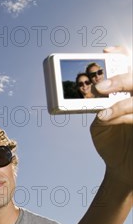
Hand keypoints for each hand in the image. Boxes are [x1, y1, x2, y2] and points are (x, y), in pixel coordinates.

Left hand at [90, 60, 132, 186]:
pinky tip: (108, 119)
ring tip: (103, 114)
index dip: (121, 54)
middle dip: (120, 80)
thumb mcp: (101, 125)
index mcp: (130, 92)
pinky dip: (123, 117)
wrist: (122, 171)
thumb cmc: (113, 145)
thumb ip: (99, 108)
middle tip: (99, 88)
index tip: (105, 53)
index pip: (131, 63)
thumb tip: (95, 96)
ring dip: (121, 104)